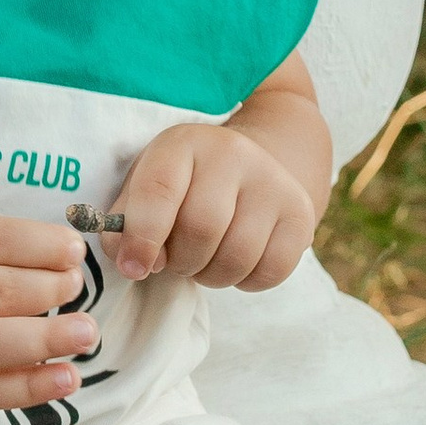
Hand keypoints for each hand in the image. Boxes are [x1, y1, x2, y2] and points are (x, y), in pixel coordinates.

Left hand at [116, 123, 316, 291]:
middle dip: (180, 261)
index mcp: (183, 143)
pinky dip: (246, 281)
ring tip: (204, 260)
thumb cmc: (182, 187)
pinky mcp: (300, 213)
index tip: (133, 268)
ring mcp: (273, 182)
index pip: (159, 192)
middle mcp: (233, 154)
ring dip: (211, 275)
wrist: (247, 168)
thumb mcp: (144, 188)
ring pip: (237, 257)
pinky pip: (271, 271)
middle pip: (201, 229)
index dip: (142, 238)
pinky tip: (236, 261)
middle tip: (175, 261)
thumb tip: (134, 263)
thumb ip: (125, 225)